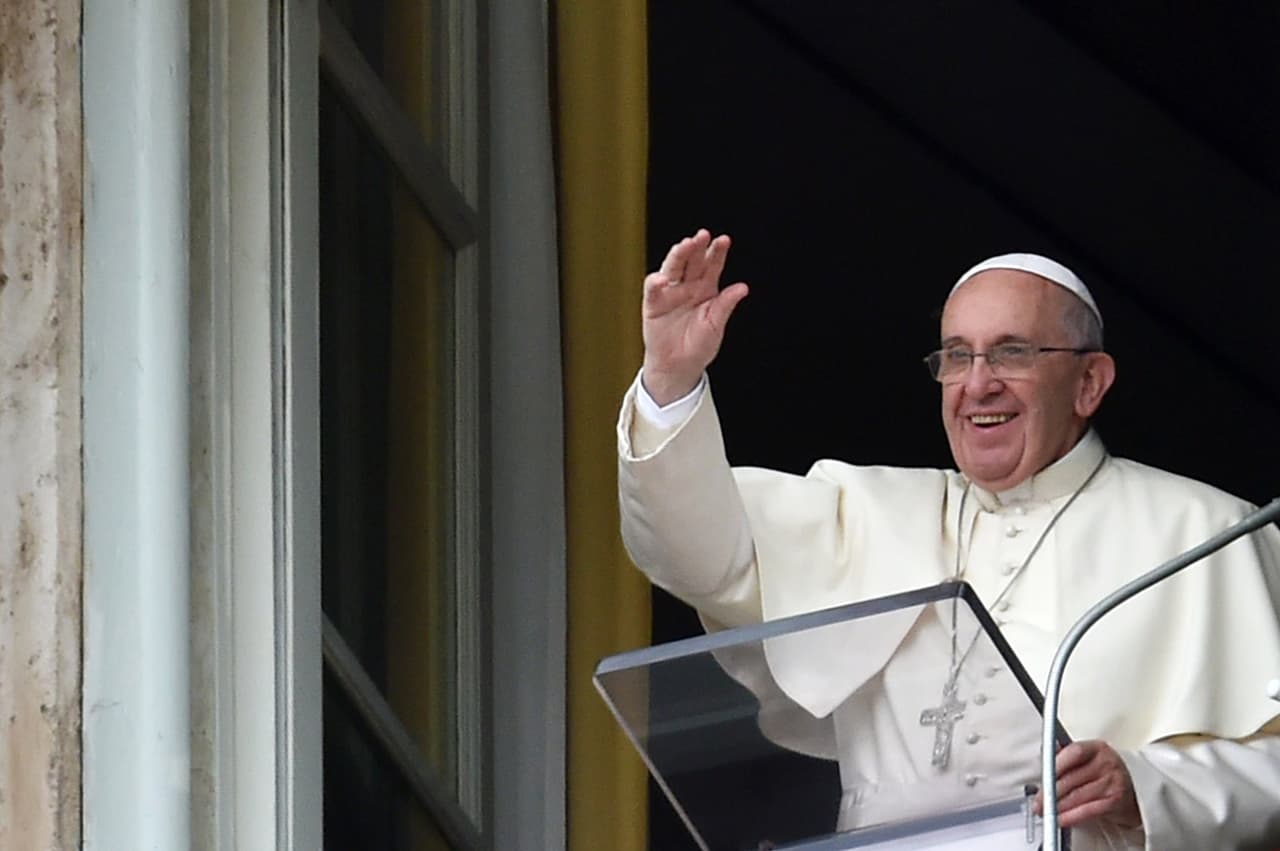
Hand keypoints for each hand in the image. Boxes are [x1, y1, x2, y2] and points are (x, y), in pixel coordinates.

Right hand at [641, 229, 748, 404]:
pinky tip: (662, 279)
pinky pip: (654, 289)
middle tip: (702, 236)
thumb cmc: (699, 345)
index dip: (717, 252)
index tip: (724, 241)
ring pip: (673, 268)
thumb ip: (726, 305)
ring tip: (684, 246)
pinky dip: (656, 282)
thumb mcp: (716, 325)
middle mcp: (688, 286)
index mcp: (706, 288)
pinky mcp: (653, 303)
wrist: (679, 366)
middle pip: (692, 260)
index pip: (712, 265)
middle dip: (697, 247)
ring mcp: (670, 292)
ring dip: (678, 255)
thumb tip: (742, 288)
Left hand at [1035, 740, 1140, 830]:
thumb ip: (1067, 754)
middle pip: (1072, 778)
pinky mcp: (1114, 802)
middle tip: (1038, 800)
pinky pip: (1088, 811)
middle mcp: (1106, 764)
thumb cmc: (1108, 771)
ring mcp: (1111, 783)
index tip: (1042, 775)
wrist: (1138, 787)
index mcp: (1097, 748)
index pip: (1074, 752)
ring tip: (1045, 811)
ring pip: (1077, 796)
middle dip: (1050, 792)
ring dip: (1057, 806)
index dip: (1055, 763)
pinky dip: (1071, 817)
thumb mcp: (1091, 756)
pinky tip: (1061, 819)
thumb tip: (1045, 755)